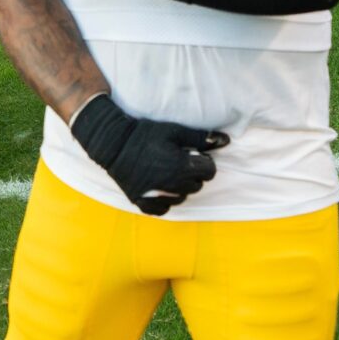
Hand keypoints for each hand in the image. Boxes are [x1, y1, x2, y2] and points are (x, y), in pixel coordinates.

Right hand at [70, 94, 225, 214]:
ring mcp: (157, 197)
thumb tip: (226, 141)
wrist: (112, 145)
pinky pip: (164, 208)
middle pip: (197, 185)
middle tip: (178, 161)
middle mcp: (173, 185)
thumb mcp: (174, 131)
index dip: (203, 161)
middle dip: (192, 174)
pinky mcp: (143, 203)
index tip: (192, 154)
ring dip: (180, 187)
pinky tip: (158, 187)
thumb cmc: (144, 135)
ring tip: (167, 172)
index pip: (210, 171)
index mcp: (183, 167)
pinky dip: (164, 200)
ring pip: (182, 197)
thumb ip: (201, 138)